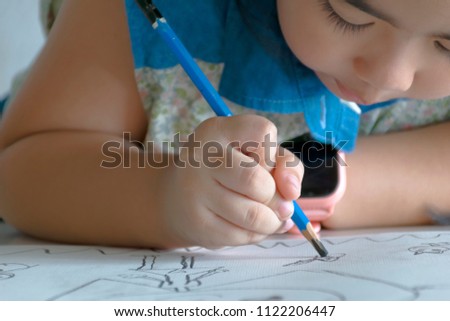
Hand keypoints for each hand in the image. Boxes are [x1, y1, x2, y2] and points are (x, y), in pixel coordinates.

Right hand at [161, 115, 302, 247]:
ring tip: (269, 217)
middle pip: (258, 182)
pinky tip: (249, 226)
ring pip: (254, 216)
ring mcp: (195, 192)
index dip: (274, 154)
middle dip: (276, 197)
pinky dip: (256, 235)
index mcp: (216, 130)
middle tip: (276, 201)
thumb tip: (291, 192)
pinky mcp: (198, 224)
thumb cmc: (229, 170)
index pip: (263, 132)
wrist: (179, 196)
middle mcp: (200, 157)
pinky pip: (242, 236)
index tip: (265, 163)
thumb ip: (284, 163)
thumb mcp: (256, 153)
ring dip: (272, 221)